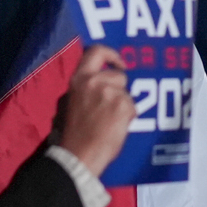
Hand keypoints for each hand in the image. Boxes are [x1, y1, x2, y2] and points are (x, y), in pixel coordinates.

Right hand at [56, 44, 136, 175]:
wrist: (79, 154)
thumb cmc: (75, 132)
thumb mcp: (74, 101)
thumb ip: (88, 87)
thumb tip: (104, 81)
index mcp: (79, 79)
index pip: (96, 51)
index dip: (111, 54)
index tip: (120, 64)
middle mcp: (95, 81)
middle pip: (119, 76)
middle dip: (120, 90)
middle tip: (111, 108)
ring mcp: (110, 93)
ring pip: (127, 94)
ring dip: (123, 105)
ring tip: (110, 121)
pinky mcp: (123, 106)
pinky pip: (132, 107)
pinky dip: (128, 117)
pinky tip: (115, 128)